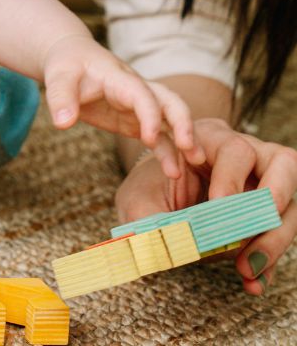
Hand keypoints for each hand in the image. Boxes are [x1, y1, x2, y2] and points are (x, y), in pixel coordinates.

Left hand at [42, 33, 203, 178]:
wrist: (72, 59)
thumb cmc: (67, 65)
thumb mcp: (57, 77)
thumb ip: (60, 98)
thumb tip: (62, 123)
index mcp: (119, 78)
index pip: (141, 94)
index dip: (149, 114)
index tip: (149, 138)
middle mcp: (137, 90)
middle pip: (170, 101)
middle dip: (183, 122)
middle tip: (190, 148)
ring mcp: (140, 106)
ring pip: (171, 120)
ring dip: (184, 140)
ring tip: (193, 164)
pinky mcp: (137, 121)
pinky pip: (159, 136)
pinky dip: (169, 152)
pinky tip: (174, 172)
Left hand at [116, 118, 296, 295]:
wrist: (155, 203)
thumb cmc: (148, 190)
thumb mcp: (138, 200)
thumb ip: (150, 218)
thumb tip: (165, 243)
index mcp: (209, 139)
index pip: (234, 149)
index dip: (231, 178)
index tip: (218, 206)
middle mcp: (245, 155)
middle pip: (282, 164)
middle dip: (272, 199)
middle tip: (252, 230)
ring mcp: (263, 182)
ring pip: (289, 203)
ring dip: (273, 239)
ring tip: (246, 268)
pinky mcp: (268, 213)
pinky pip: (281, 233)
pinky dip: (269, 261)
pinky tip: (251, 281)